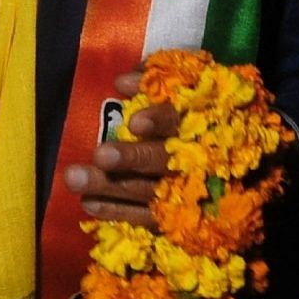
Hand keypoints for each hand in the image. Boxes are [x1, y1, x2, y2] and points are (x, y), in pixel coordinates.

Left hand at [60, 69, 180, 227]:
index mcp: (193, 123)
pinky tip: (87, 202)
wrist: (224, 164)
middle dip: (131, 158)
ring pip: (147, 190)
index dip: (158, 120)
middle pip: (161, 159)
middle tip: (100, 155)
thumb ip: (151, 80)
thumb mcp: (179, 87)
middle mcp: (191, 160)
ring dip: (109, 186)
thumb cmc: (190, 114)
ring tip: (74, 177)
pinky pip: (143, 217)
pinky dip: (115, 211)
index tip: (134, 122)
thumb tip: (122, 83)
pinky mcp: (172, 218)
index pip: (178, 120)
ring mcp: (183, 193)